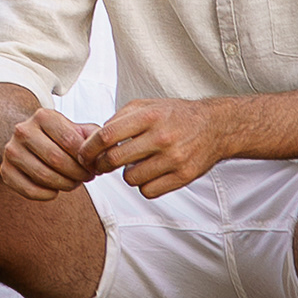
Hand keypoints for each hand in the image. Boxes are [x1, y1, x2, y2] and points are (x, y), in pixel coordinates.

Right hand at [0, 103, 101, 201]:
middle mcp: (22, 130)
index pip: (70, 141)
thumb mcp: (76, 129)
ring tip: (74, 183)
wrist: (27, 139)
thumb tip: (104, 153)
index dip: (86, 159)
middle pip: (56, 160)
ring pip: (43, 176)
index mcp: (42, 115)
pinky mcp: (5, 170)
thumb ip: (93, 137)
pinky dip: (47, 194)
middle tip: (86, 178)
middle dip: (77, 173)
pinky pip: (29, 190)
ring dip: (65, 184)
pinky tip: (55, 190)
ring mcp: (11, 151)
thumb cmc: (59, 137)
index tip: (94, 167)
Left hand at [90, 95, 229, 198]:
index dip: (89, 148)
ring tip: (136, 164)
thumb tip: (94, 138)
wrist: (214, 127)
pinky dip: (144, 186)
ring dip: (127, 175)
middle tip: (101, 165)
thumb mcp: (146, 106)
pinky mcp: (183, 176)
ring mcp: (173, 158)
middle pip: (115, 160)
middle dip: (101, 165)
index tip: (83, 155)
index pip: (107, 135)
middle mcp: (161, 137)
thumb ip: (119, 118)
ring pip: (131, 179)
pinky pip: (149, 191)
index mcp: (149, 116)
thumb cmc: (174, 115)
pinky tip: (150, 174)